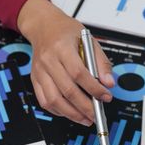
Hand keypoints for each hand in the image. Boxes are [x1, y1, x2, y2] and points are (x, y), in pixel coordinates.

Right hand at [17, 0, 113, 125]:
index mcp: (62, 47)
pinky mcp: (35, 80)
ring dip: (72, 114)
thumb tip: (109, 83)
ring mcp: (40, 72)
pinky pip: (45, 102)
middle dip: (85, 106)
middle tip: (96, 114)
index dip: (94, 88)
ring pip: (54, 100)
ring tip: (85, 118)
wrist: (43, 25)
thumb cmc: (65, 31)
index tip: (106, 96)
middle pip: (67, 90)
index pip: (79, 73)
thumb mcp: (88, 40)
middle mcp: (48, 60)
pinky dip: (59, 111)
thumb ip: (101, 62)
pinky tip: (71, 113)